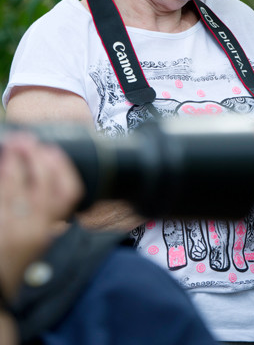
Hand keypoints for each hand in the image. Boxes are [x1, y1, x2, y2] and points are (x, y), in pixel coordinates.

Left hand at [0, 132, 83, 299]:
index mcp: (53, 229)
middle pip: (41, 183)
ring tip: (12, 145)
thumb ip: (58, 215)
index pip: (68, 192)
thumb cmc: (27, 264)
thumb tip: (57, 178)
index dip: (62, 168)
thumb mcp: (50, 241)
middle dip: (35, 157)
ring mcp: (10, 228)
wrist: (2, 293)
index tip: (54, 150)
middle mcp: (35, 228)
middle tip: (29, 140)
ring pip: (13, 186)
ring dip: (13, 161)